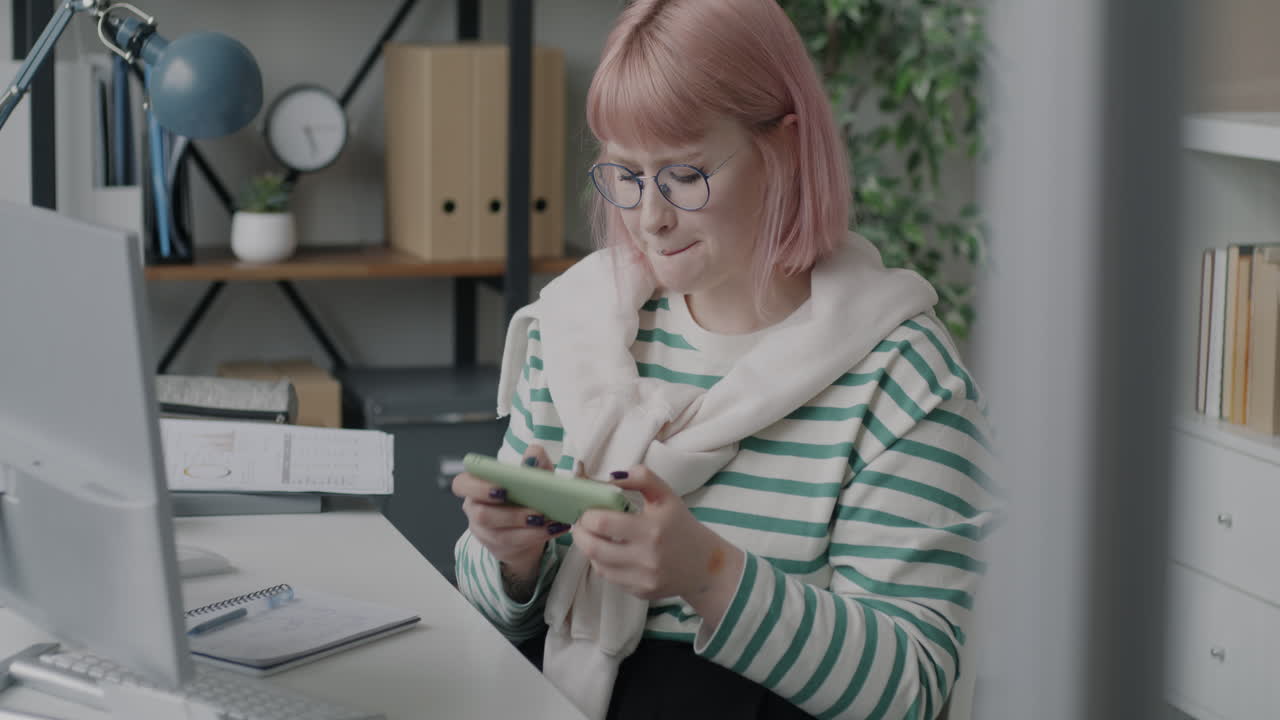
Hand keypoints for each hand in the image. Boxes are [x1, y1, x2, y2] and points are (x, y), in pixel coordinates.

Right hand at [451, 444, 571, 570]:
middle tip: (536, 512)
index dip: (478, 487)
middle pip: (481, 514)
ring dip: (527, 528)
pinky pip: (514, 545)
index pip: (462, 484)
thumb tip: (533, 454)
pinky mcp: (498, 547)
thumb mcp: (533, 474)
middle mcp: (474, 509)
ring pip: (499, 534)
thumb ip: (534, 461)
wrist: (528, 522)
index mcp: (476, 485)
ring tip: (548, 521)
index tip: (503, 488)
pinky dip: (537, 536)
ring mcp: (484, 531)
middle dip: (510, 514)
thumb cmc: (526, 492)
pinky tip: (554, 528)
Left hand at [572, 465, 743, 626]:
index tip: (587, 509)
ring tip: (594, 536)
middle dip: (580, 533)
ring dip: (589, 549)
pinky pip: (610, 578)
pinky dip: (603, 564)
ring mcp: (643, 579)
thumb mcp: (666, 495)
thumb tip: (612, 476)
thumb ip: (642, 477)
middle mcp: (647, 557)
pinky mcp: (641, 593)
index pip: (602, 523)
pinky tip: (610, 552)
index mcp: (652, 528)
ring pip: (598, 565)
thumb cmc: (681, 525)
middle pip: (593, 547)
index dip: (587, 515)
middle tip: (581, 524)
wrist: (705, 565)